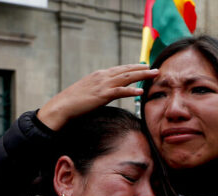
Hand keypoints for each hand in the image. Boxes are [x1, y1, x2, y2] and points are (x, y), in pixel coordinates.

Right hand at [37, 64, 158, 129]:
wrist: (62, 105)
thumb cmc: (74, 101)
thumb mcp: (89, 91)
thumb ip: (99, 89)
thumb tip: (106, 92)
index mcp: (100, 75)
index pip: (120, 69)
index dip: (134, 67)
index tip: (145, 67)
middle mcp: (103, 76)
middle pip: (127, 70)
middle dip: (142, 69)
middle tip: (155, 69)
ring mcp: (103, 85)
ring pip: (127, 77)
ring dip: (142, 75)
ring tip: (154, 74)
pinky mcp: (102, 95)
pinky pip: (120, 91)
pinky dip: (131, 91)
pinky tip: (141, 91)